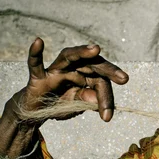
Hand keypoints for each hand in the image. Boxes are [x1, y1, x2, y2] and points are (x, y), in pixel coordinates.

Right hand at [9, 38, 128, 123]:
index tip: (107, 116)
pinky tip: (38, 41)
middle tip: (124, 78)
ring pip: (69, 56)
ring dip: (81, 52)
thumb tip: (96, 100)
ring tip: (95, 49)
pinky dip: (35, 53)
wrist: (37, 111)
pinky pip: (35, 63)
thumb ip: (86, 100)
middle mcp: (73, 69)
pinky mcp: (38, 76)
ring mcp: (56, 70)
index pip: (101, 81)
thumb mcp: (76, 105)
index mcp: (87, 76)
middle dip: (108, 70)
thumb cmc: (61, 104)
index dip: (106, 98)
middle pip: (92, 64)